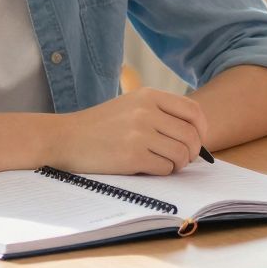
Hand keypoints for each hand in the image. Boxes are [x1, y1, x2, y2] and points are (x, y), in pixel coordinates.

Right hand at [52, 89, 208, 175]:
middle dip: (192, 151)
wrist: (64, 138)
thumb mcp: (130, 105)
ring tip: (166, 163)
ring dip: (178, 164)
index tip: (198, 140)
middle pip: (191, 135)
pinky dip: (163, 171)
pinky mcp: (132, 156)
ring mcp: (140, 134)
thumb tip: (195, 133)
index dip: (201, 129)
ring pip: (181, 153)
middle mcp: (147, 112)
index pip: (193, 111)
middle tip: (183, 158)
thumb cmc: (99, 125)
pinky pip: (165, 168)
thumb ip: (160, 112)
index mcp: (149, 96)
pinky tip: (150, 168)